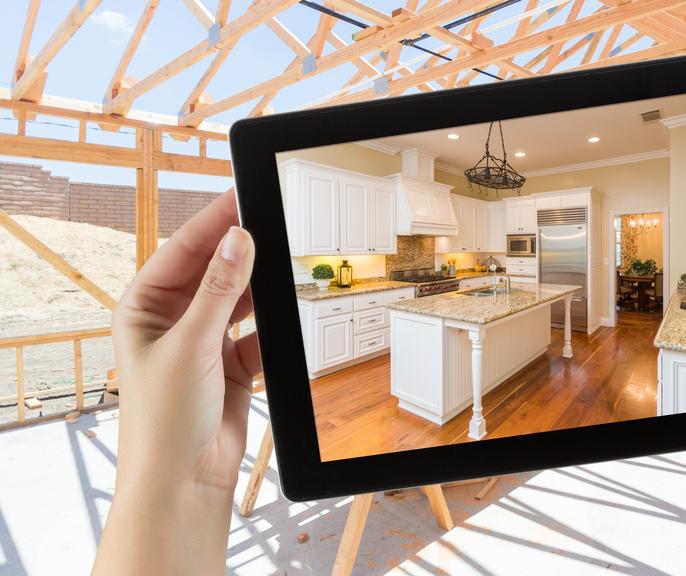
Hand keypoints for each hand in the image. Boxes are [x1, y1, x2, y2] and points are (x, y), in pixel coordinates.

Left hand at [94, 191, 260, 574]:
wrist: (185, 479)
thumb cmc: (164, 420)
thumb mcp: (191, 345)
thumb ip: (220, 291)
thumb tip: (238, 240)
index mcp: (144, 307)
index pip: (183, 251)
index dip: (213, 222)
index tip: (242, 195)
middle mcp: (171, 320)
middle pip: (213, 269)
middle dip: (240, 248)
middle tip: (272, 218)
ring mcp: (203, 340)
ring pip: (239, 298)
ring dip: (259, 285)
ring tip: (285, 259)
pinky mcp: (231, 363)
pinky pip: (257, 331)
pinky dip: (272, 324)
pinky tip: (287, 311)